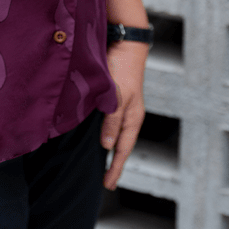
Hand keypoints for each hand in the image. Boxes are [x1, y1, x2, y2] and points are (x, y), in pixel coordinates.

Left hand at [101, 40, 147, 189]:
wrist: (126, 44)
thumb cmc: (123, 69)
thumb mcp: (117, 97)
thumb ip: (112, 121)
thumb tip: (107, 147)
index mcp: (132, 118)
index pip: (123, 149)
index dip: (115, 168)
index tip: (108, 185)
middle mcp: (128, 114)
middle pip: (121, 144)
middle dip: (114, 163)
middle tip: (107, 182)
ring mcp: (122, 105)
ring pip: (114, 132)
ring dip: (109, 147)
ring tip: (100, 162)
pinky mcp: (114, 96)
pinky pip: (108, 120)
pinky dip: (104, 131)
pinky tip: (96, 133)